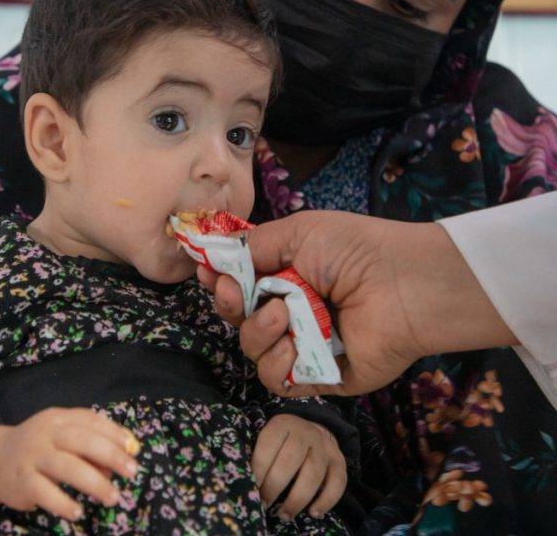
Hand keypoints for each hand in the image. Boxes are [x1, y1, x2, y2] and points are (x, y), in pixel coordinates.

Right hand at [0, 407, 139, 519]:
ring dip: (93, 482)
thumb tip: (120, 463)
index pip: (89, 420)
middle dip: (109, 455)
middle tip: (131, 471)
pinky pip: (43, 491)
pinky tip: (77, 512)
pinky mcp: (21, 479)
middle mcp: (44, 433)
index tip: (133, 448)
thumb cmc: (41, 449)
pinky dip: (62, 502)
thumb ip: (91, 448)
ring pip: (65, 466)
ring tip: (112, 497)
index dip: (113, 433)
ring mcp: (31, 455)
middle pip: (80, 440)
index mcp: (58, 418)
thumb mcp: (64, 440)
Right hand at [201, 211, 515, 396]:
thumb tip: (212, 256)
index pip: (238, 284)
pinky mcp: (318, 376)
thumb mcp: (297, 233)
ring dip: (257, 332)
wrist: (404, 285)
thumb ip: (251, 246)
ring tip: (283, 315)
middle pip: (237, 318)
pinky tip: (293, 344)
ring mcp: (302, 345)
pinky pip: (277, 380)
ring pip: (253, 350)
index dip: (218, 281)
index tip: (209, 273)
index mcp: (285, 275)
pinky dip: (277, 363)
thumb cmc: (355, 250)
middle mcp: (290, 311)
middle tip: (235, 293)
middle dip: (228, 304)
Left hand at [252, 414, 345, 519]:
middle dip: (275, 486)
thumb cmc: (282, 441)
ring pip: (313, 474)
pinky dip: (326, 501)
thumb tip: (247, 482)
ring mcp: (325, 447)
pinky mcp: (339, 462)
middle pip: (290, 460)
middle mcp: (305, 433)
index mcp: (282, 424)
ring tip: (284, 514)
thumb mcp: (269, 438)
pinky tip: (313, 513)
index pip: (268, 445)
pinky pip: (337, 483)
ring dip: (297, 499)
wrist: (313, 429)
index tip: (252, 487)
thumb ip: (260, 455)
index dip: (259, 468)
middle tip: (264, 503)